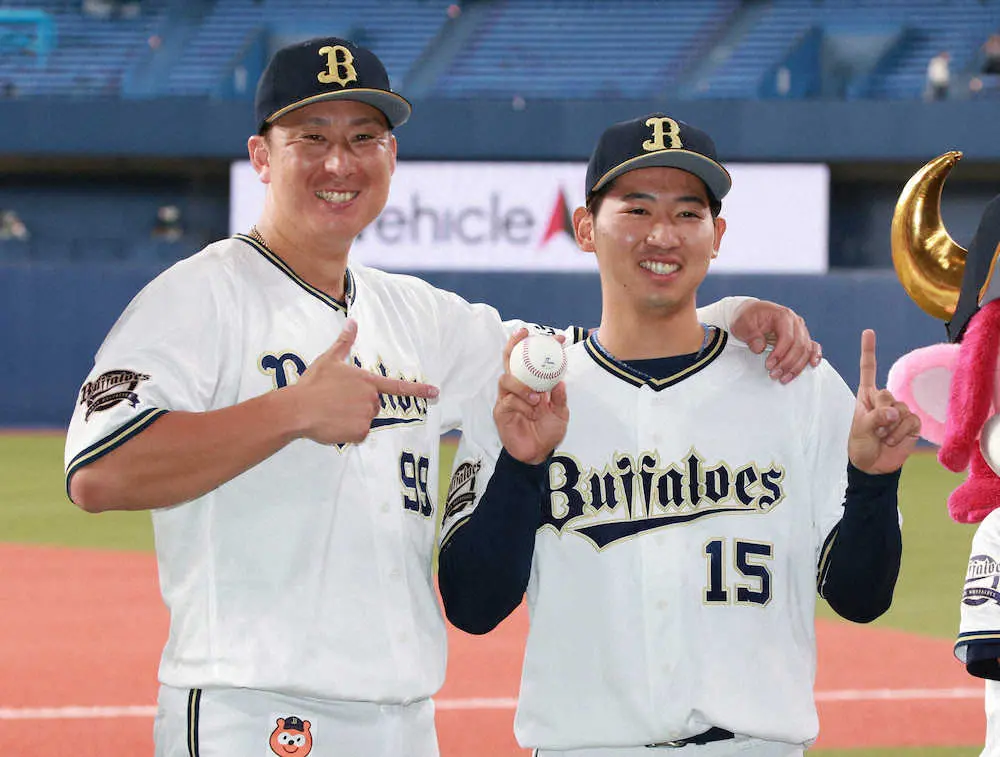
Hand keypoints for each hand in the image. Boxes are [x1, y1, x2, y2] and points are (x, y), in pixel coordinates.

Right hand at [289, 319, 438, 444]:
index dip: (418, 389)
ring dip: (352, 418)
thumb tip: (352, 322)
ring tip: (332, 412)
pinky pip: (358, 434)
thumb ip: (344, 342)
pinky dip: (347, 432)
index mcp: (367, 381)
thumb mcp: (329, 359)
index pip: (397, 386)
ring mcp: (367, 417)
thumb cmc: (314, 383)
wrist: (299, 409)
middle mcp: (371, 399)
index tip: (435, 392)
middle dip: (359, 404)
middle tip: (337, 401)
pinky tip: (333, 424)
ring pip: (365, 420)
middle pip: (373, 405)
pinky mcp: (359, 433)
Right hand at [494, 329, 568, 464]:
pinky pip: (508, 401)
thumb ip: (559, 398)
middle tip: (524, 335)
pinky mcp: (501, 411)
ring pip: (506, 379)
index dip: (542, 348)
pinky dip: (522, 405)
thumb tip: (559, 382)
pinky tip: (531, 412)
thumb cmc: (547, 432)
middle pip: (509, 361)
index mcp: (532, 384)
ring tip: (537, 397)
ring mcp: (507, 398)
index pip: (533, 361)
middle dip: (514, 345)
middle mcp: (518, 388)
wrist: (538, 454)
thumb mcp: (560, 413)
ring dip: (522, 386)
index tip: (558, 339)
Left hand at [730, 300, 822, 382]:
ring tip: (784, 378)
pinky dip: (814, 356)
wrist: (751, 313)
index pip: (787, 337)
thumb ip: (751, 335)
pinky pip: (813, 346)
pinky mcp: (802, 337)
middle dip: (787, 363)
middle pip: (799, 345)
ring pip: (806, 349)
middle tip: (774, 375)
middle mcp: (796, 322)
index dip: (780, 354)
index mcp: (783, 315)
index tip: (769, 365)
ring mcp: (801, 329)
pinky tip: (812, 365)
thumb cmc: (747, 318)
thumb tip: (760, 348)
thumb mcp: (742, 324)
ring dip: (797, 366)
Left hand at [848, 329, 920, 473]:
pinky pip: (910, 421)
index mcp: (866, 396)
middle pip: (886, 394)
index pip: (868, 370)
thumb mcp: (859, 430)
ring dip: (889, 428)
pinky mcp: (912, 422)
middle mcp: (883, 400)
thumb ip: (874, 417)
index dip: (868, 351)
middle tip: (873, 429)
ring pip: (900, 409)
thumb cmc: (860, 445)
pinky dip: (900, 434)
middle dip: (878, 414)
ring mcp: (899, 410)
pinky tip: (893, 440)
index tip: (868, 331)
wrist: (873, 466)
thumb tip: (894, 412)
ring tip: (882, 436)